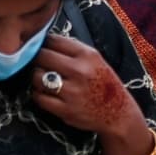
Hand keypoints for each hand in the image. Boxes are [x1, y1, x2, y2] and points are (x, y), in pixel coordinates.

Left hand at [30, 35, 148, 152]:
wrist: (120, 114)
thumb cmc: (104, 85)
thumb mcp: (95, 61)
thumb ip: (71, 50)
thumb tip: (42, 40)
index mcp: (88, 55)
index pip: (53, 40)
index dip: (43, 43)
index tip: (40, 47)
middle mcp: (80, 71)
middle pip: (41, 56)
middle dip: (37, 59)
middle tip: (40, 64)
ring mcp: (72, 91)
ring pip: (36, 76)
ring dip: (36, 78)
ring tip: (43, 80)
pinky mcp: (66, 110)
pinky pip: (39, 97)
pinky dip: (38, 95)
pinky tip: (45, 94)